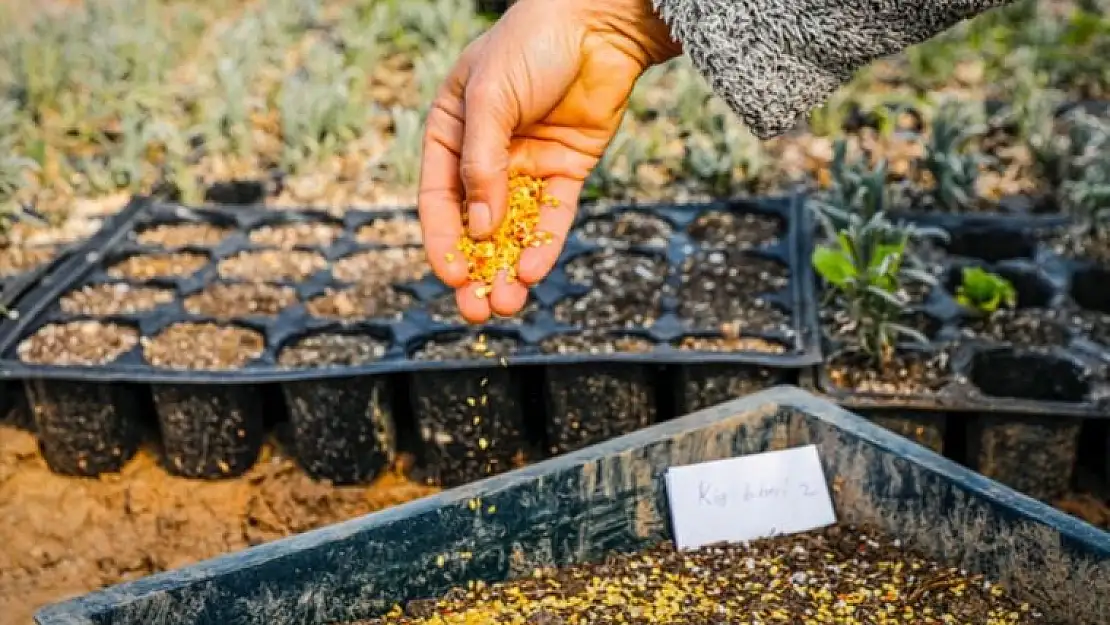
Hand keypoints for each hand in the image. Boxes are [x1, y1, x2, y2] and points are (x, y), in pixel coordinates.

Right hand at [418, 0, 680, 322]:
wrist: (597, 21)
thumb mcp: (490, 98)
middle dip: (476, 269)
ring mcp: (526, 166)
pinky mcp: (566, 171)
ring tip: (507, 304)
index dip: (443, 242)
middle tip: (477, 311)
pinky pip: (551, 217)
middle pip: (475, 225)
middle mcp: (486, 156)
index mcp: (450, 134)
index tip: (450, 278)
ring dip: (508, 268)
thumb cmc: (530, 44)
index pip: (438, 199)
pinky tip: (534, 272)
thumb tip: (479, 229)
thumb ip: (482, 163)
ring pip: (513, 229)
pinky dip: (544, 245)